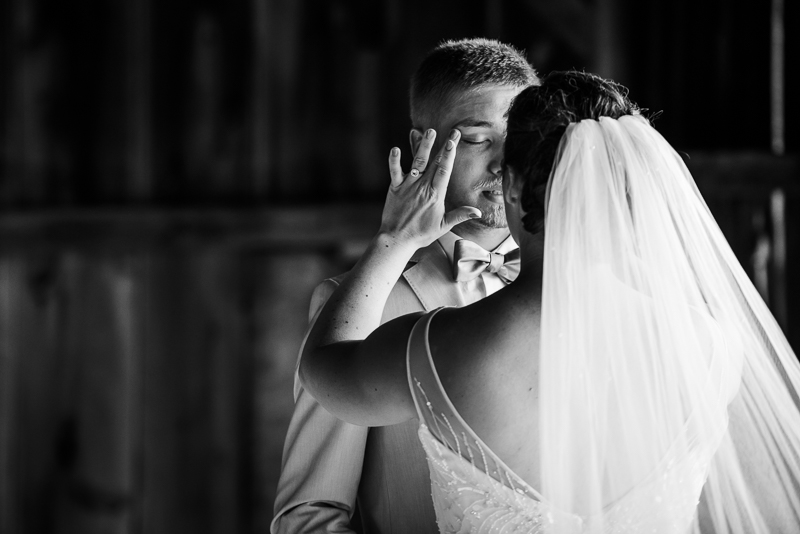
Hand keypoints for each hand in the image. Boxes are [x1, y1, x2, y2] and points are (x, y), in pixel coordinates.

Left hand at [378, 129, 480, 249]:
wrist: (397, 239)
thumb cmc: (421, 234)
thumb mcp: (443, 226)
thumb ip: (460, 215)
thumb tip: (477, 211)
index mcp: (435, 195)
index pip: (444, 171)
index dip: (449, 155)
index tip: (453, 141)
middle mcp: (422, 187)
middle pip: (435, 162)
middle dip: (443, 146)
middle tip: (453, 131)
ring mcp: (408, 185)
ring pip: (417, 162)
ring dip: (423, 146)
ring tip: (429, 131)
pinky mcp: (395, 187)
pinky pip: (394, 171)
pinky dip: (394, 160)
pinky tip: (395, 148)